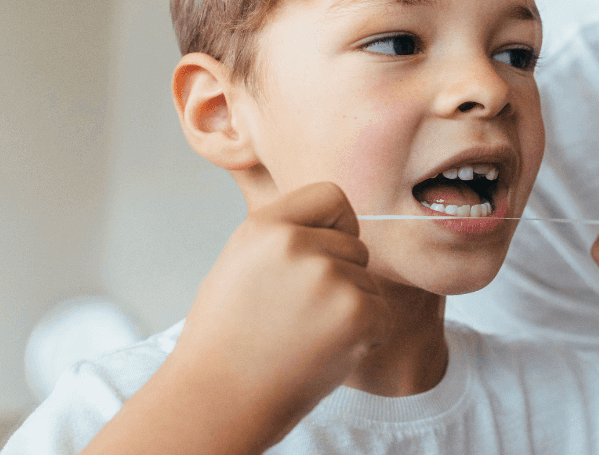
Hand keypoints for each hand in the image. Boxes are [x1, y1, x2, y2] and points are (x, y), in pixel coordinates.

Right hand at [170, 182, 385, 437]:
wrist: (217, 401)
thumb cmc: (228, 339)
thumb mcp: (241, 264)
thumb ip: (284, 237)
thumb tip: (336, 222)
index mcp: (264, 227)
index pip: (332, 196)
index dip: (335, 227)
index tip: (320, 256)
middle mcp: (296, 244)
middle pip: (356, 245)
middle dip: (341, 277)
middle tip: (299, 316)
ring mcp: (328, 277)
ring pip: (368, 282)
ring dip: (351, 311)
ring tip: (304, 337)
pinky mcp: (356, 313)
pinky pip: (382, 315)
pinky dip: (365, 338)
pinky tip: (323, 354)